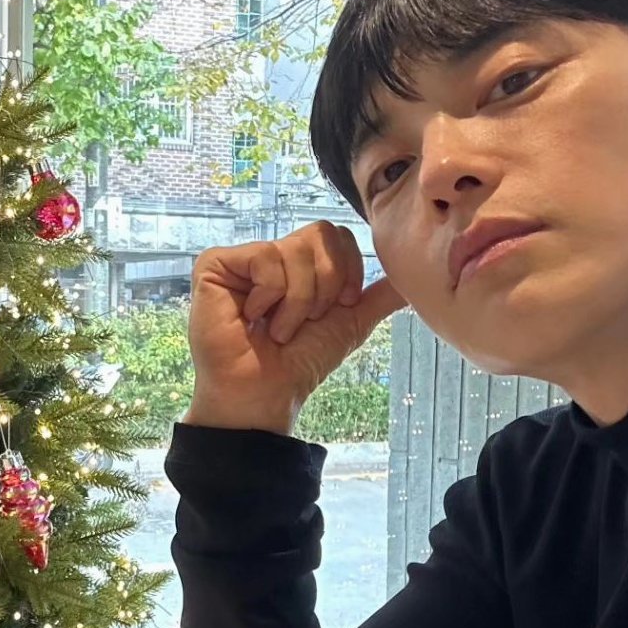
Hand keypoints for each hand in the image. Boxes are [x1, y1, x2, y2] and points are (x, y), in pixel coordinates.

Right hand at [185, 222, 406, 434]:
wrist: (266, 393)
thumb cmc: (300, 363)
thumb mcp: (349, 324)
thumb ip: (378, 298)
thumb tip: (413, 280)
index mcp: (298, 263)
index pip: (337, 235)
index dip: (346, 272)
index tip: (333, 310)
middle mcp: (269, 254)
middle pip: (321, 234)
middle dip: (324, 287)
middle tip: (304, 322)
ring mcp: (240, 259)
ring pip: (295, 250)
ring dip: (297, 302)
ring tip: (278, 328)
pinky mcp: (214, 265)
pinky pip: (265, 258)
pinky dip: (270, 297)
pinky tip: (251, 320)